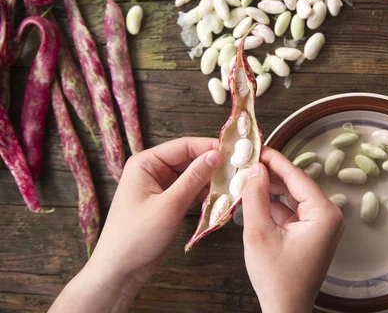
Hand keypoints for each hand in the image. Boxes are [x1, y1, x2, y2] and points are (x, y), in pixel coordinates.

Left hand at [50, 137, 221, 312]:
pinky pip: (190, 191)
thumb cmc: (136, 235)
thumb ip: (194, 178)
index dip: (209, 147)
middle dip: (212, 164)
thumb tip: (216, 155)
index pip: (183, 146)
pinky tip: (222, 197)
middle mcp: (152, 170)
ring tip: (235, 182)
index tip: (234, 151)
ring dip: (211, 180)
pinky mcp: (167, 203)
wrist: (120, 269)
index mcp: (146, 163)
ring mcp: (160, 187)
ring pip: (192, 176)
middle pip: (189, 159)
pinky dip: (204, 194)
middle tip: (239, 169)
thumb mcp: (169, 205)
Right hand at [242, 147, 344, 312]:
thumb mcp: (259, 233)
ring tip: (247, 178)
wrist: (286, 310)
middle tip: (249, 160)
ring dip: (271, 189)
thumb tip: (254, 169)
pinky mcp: (313, 234)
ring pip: (293, 198)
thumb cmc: (276, 278)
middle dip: (271, 174)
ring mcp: (322, 226)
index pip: (297, 176)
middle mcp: (329, 216)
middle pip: (296, 185)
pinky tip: (255, 198)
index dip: (275, 160)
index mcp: (324, 214)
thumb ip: (256, 197)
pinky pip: (293, 211)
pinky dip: (275, 206)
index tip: (258, 147)